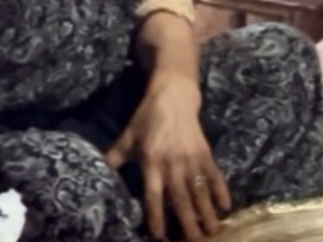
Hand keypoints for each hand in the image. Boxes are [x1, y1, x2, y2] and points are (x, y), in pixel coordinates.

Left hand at [105, 77, 230, 239]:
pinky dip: (221, 190)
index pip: (153, 195)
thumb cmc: (147, 117)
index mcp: (151, 161)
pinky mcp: (205, 152)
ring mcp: (191, 158)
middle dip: (187, 222)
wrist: (173, 96)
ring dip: (206, 212)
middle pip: (180, 198)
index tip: (160, 235)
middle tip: (194, 241)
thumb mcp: (128, 137)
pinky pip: (214, 174)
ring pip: (199, 191)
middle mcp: (172, 163)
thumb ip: (114, 157)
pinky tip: (226, 206)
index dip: (156, 216)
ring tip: (212, 231)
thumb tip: (96, 171)